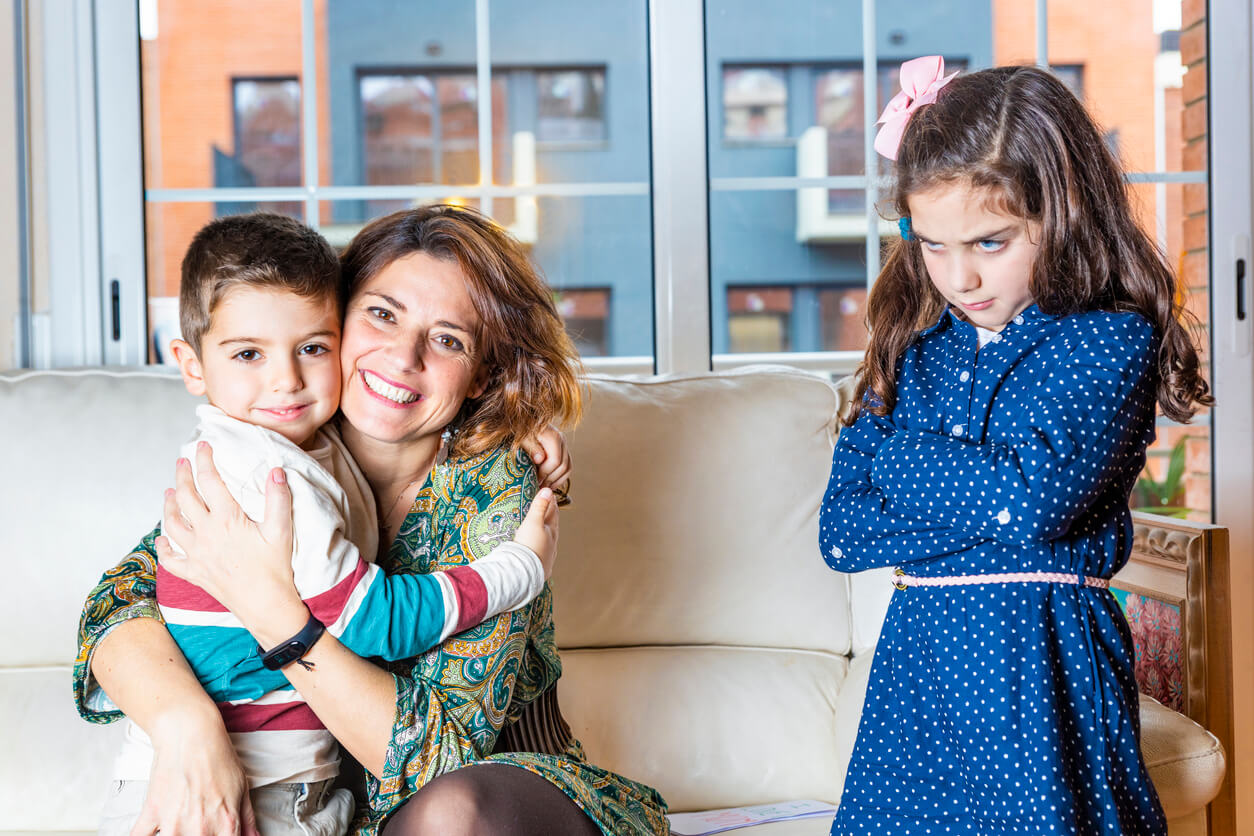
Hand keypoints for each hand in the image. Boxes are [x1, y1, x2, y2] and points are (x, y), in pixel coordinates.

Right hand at [131, 705, 258, 835]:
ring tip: (178, 825)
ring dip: (175, 835)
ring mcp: (174, 824)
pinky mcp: (152, 813)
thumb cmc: (218, 757)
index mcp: (226, 824)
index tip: (219, 834)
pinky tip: (153, 830)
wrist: (191, 733)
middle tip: (198, 823)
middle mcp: (200, 830)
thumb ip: (247, 819)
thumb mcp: (243, 788)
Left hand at [156, 443, 307, 647]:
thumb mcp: (282, 530)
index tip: (202, 446)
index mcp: (226, 520)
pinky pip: (170, 559)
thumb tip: (276, 470)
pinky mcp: (194, 573)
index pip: (210, 481)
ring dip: (169, 505)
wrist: (266, 605)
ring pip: (172, 524)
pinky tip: (164, 537)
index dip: (205, 460)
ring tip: (169, 492)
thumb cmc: (276, 568)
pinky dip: (164, 546)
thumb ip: (278, 497)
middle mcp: (205, 534)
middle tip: (182, 462)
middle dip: (182, 476)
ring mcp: (196, 555)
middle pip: (185, 498)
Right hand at [513, 488, 558, 578]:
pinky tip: (537, 552)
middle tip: (546, 508)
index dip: (551, 503)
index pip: (554, 513)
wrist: (524, 572)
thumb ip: (539, 507)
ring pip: (548, 542)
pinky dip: (539, 549)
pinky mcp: (540, 567)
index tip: (549, 494)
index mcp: (552, 532)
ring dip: (545, 534)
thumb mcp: (533, 522)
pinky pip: (542, 555)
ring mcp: (547, 557)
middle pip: (552, 527)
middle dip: (549, 517)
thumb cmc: (529, 545)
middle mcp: (552, 544)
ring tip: (540, 530)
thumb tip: (548, 491)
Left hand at [523, 425, 572, 496]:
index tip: (534, 481)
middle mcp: (562, 439)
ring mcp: (564, 444)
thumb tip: (540, 459)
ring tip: (544, 488)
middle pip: (563, 466)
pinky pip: (567, 466)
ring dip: (556, 480)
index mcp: (553, 436)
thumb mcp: (521, 437)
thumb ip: (530, 447)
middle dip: (550, 479)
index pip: (555, 461)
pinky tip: (550, 484)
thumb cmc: (518, 429)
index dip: (545, 474)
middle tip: (538, 488)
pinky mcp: (562, 449)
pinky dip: (560, 477)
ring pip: (567, 468)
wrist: (522, 420)